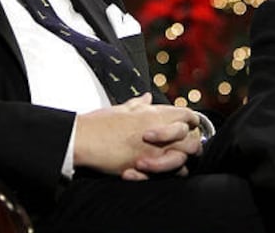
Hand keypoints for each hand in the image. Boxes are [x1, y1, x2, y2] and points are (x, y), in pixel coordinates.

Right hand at [73, 93, 200, 179]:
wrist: (82, 138)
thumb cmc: (99, 123)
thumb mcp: (121, 109)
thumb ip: (138, 104)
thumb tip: (147, 98)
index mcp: (155, 114)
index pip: (189, 116)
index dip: (191, 123)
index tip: (186, 129)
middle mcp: (159, 132)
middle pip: (193, 140)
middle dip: (190, 146)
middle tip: (179, 150)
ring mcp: (154, 151)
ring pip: (183, 160)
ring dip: (178, 163)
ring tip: (166, 164)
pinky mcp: (145, 167)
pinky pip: (167, 176)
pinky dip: (164, 176)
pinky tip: (154, 172)